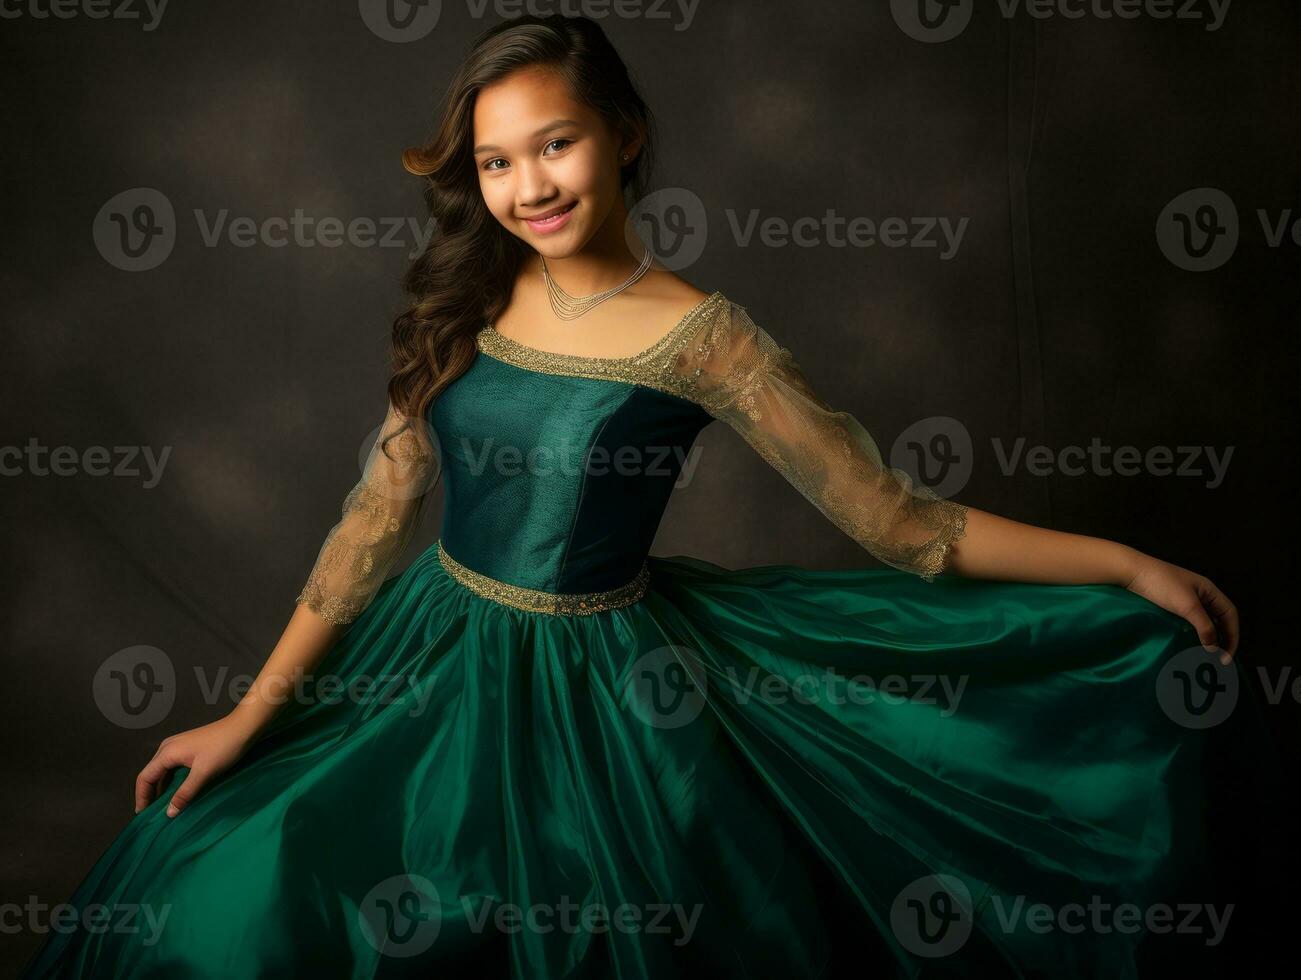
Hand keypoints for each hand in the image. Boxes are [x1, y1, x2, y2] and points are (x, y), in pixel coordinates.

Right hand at [134, 713, 259, 817]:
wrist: (243, 727)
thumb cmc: (224, 748)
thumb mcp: (204, 773)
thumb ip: (185, 793)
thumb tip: (169, 813)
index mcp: (167, 752)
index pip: (145, 777)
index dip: (141, 797)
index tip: (142, 815)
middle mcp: (168, 747)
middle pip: (151, 774)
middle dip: (150, 794)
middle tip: (152, 814)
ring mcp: (178, 746)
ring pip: (163, 770)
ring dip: (161, 788)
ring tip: (164, 806)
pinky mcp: (188, 747)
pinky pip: (173, 767)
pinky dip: (172, 781)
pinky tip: (177, 791)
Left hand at [1124, 555, 1238, 663]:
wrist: (1131, 572)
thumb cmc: (1161, 584)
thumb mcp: (1187, 606)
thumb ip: (1204, 626)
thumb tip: (1213, 647)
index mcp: (1209, 590)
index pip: (1230, 615)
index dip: (1233, 635)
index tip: (1227, 656)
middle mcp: (1200, 595)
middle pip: (1219, 619)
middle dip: (1222, 639)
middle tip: (1218, 660)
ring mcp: (1185, 600)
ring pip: (1203, 622)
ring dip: (1207, 638)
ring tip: (1204, 656)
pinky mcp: (1170, 605)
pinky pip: (1188, 622)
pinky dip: (1192, 634)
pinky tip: (1188, 644)